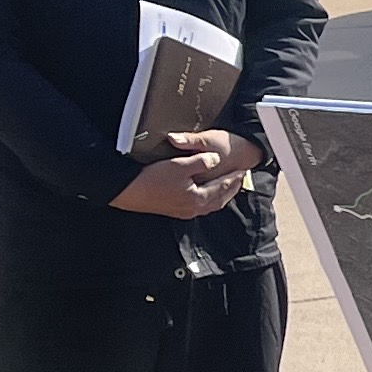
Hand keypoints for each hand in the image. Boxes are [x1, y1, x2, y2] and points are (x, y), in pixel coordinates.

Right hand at [112, 129, 254, 217]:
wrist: (128, 192)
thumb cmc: (152, 178)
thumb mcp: (180, 165)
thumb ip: (202, 162)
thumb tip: (217, 160)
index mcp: (199, 198)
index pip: (223, 186)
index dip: (234, 177)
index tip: (243, 169)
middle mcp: (194, 208)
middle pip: (220, 198)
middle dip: (232, 188)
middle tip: (240, 178)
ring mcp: (184, 211)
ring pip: (211, 204)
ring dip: (221, 194)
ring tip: (227, 184)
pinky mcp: (174, 210)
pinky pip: (200, 205)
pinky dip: (209, 198)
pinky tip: (205, 193)